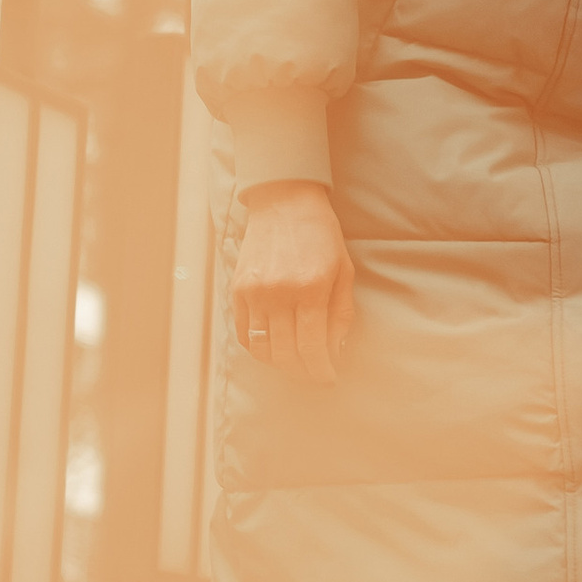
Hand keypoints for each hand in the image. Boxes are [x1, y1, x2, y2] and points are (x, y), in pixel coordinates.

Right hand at [232, 179, 354, 385]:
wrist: (284, 203)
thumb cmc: (321, 237)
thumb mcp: (343, 271)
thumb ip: (340, 313)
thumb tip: (334, 351)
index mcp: (312, 289)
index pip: (313, 348)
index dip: (321, 371)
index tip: (328, 379)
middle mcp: (280, 293)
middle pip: (286, 354)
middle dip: (303, 372)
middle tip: (313, 374)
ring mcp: (255, 293)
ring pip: (262, 349)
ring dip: (280, 364)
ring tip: (294, 363)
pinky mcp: (238, 290)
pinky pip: (245, 334)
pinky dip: (259, 348)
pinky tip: (274, 347)